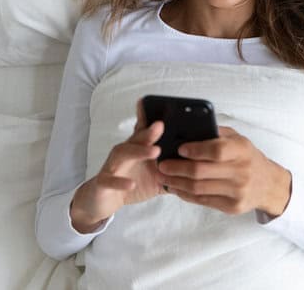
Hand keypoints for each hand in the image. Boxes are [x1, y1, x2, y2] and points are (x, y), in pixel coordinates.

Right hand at [70, 100, 164, 232]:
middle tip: (162, 125)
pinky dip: (120, 182)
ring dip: (139, 151)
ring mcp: (113, 165)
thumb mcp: (155, 175)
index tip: (156, 103)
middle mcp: (125, 152)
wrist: (104, 200)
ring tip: (155, 151)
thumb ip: (174, 169)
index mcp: (138, 148)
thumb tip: (199, 166)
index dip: (149, 116)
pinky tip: (130, 184)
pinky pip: (110, 180)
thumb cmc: (132, 182)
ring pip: (123, 153)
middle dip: (149, 131)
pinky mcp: (104, 181)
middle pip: (137, 138)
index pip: (145, 130)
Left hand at [155, 126, 291, 217]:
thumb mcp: (238, 139)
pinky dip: (186, 194)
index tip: (179, 148)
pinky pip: (203, 201)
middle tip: (161, 165)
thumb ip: (216, 134)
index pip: (216, 150)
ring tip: (163, 178)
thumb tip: (187, 129)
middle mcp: (241, 171)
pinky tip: (176, 188)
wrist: (268, 184)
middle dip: (177, 168)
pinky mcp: (232, 207)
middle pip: (202, 172)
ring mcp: (237, 192)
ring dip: (176, 183)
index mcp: (242, 150)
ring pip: (198, 189)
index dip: (195, 150)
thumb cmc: (248, 157)